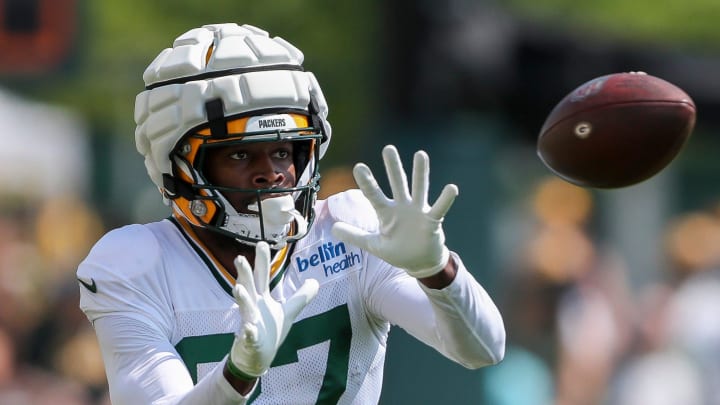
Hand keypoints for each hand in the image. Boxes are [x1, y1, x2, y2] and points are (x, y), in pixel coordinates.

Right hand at [228, 242, 318, 377]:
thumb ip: (301, 297)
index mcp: (261, 298)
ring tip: (238, 289)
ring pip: (244, 308)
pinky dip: (248, 333)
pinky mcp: (250, 340)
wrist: (256, 356)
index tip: (262, 243)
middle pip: (249, 287)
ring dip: (241, 299)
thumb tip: (315, 281)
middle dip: (244, 274)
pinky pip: (248, 336)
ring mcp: (249, 322)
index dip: (262, 261)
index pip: (261, 276)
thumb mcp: (288, 312)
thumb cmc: (269, 331)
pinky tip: (249, 329)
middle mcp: (252, 307)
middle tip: (240, 258)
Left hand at [331, 145, 457, 277]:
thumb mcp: (374, 245)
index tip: (359, 166)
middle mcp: (402, 207)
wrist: (420, 263)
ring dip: (420, 173)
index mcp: (387, 213)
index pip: (374, 195)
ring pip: (419, 188)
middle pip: (397, 184)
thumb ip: (355, 236)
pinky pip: (440, 207)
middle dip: (393, 167)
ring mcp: (418, 212)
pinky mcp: (432, 220)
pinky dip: (446, 199)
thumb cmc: (398, 251)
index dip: (367, 182)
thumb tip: (332, 229)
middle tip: (388, 148)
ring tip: (420, 155)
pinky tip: (451, 188)